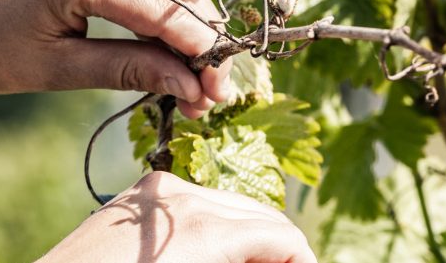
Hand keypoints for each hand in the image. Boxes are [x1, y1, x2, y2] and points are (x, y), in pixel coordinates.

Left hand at [0, 0, 229, 116]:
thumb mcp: (55, 69)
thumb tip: (192, 86)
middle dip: (194, 34)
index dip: (198, 48)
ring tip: (187, 68)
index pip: (161, 6)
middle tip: (209, 85)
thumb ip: (129, 70)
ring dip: (176, 17)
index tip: (219, 87)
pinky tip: (157, 35)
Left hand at [41, 172, 316, 261]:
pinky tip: (215, 255)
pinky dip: (219, 228)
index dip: (303, 261)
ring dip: (251, 240)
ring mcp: (161, 190)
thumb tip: (289, 260)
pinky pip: (199, 204)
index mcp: (205, 230)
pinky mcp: (142, 193)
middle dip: (280, 251)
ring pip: (232, 207)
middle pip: (263, 216)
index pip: (282, 237)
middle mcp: (186, 197)